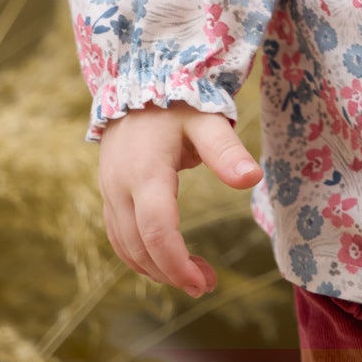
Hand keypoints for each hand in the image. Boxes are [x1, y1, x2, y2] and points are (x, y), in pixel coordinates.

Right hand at [97, 101, 263, 294]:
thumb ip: (226, 151)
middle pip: (139, 247)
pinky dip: (139, 255)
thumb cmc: (178, 100)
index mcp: (145, 171)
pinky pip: (118, 235)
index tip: (202, 282)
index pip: (157, 230)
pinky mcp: (108, 191)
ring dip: (155, 269)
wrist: (138, 78)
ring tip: (193, 276)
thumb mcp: (207, 119)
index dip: (177, 263)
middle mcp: (120, 186)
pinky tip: (164, 260)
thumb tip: (253, 180)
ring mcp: (109, 190)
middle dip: (171, 273)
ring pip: (125, 246)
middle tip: (206, 283)